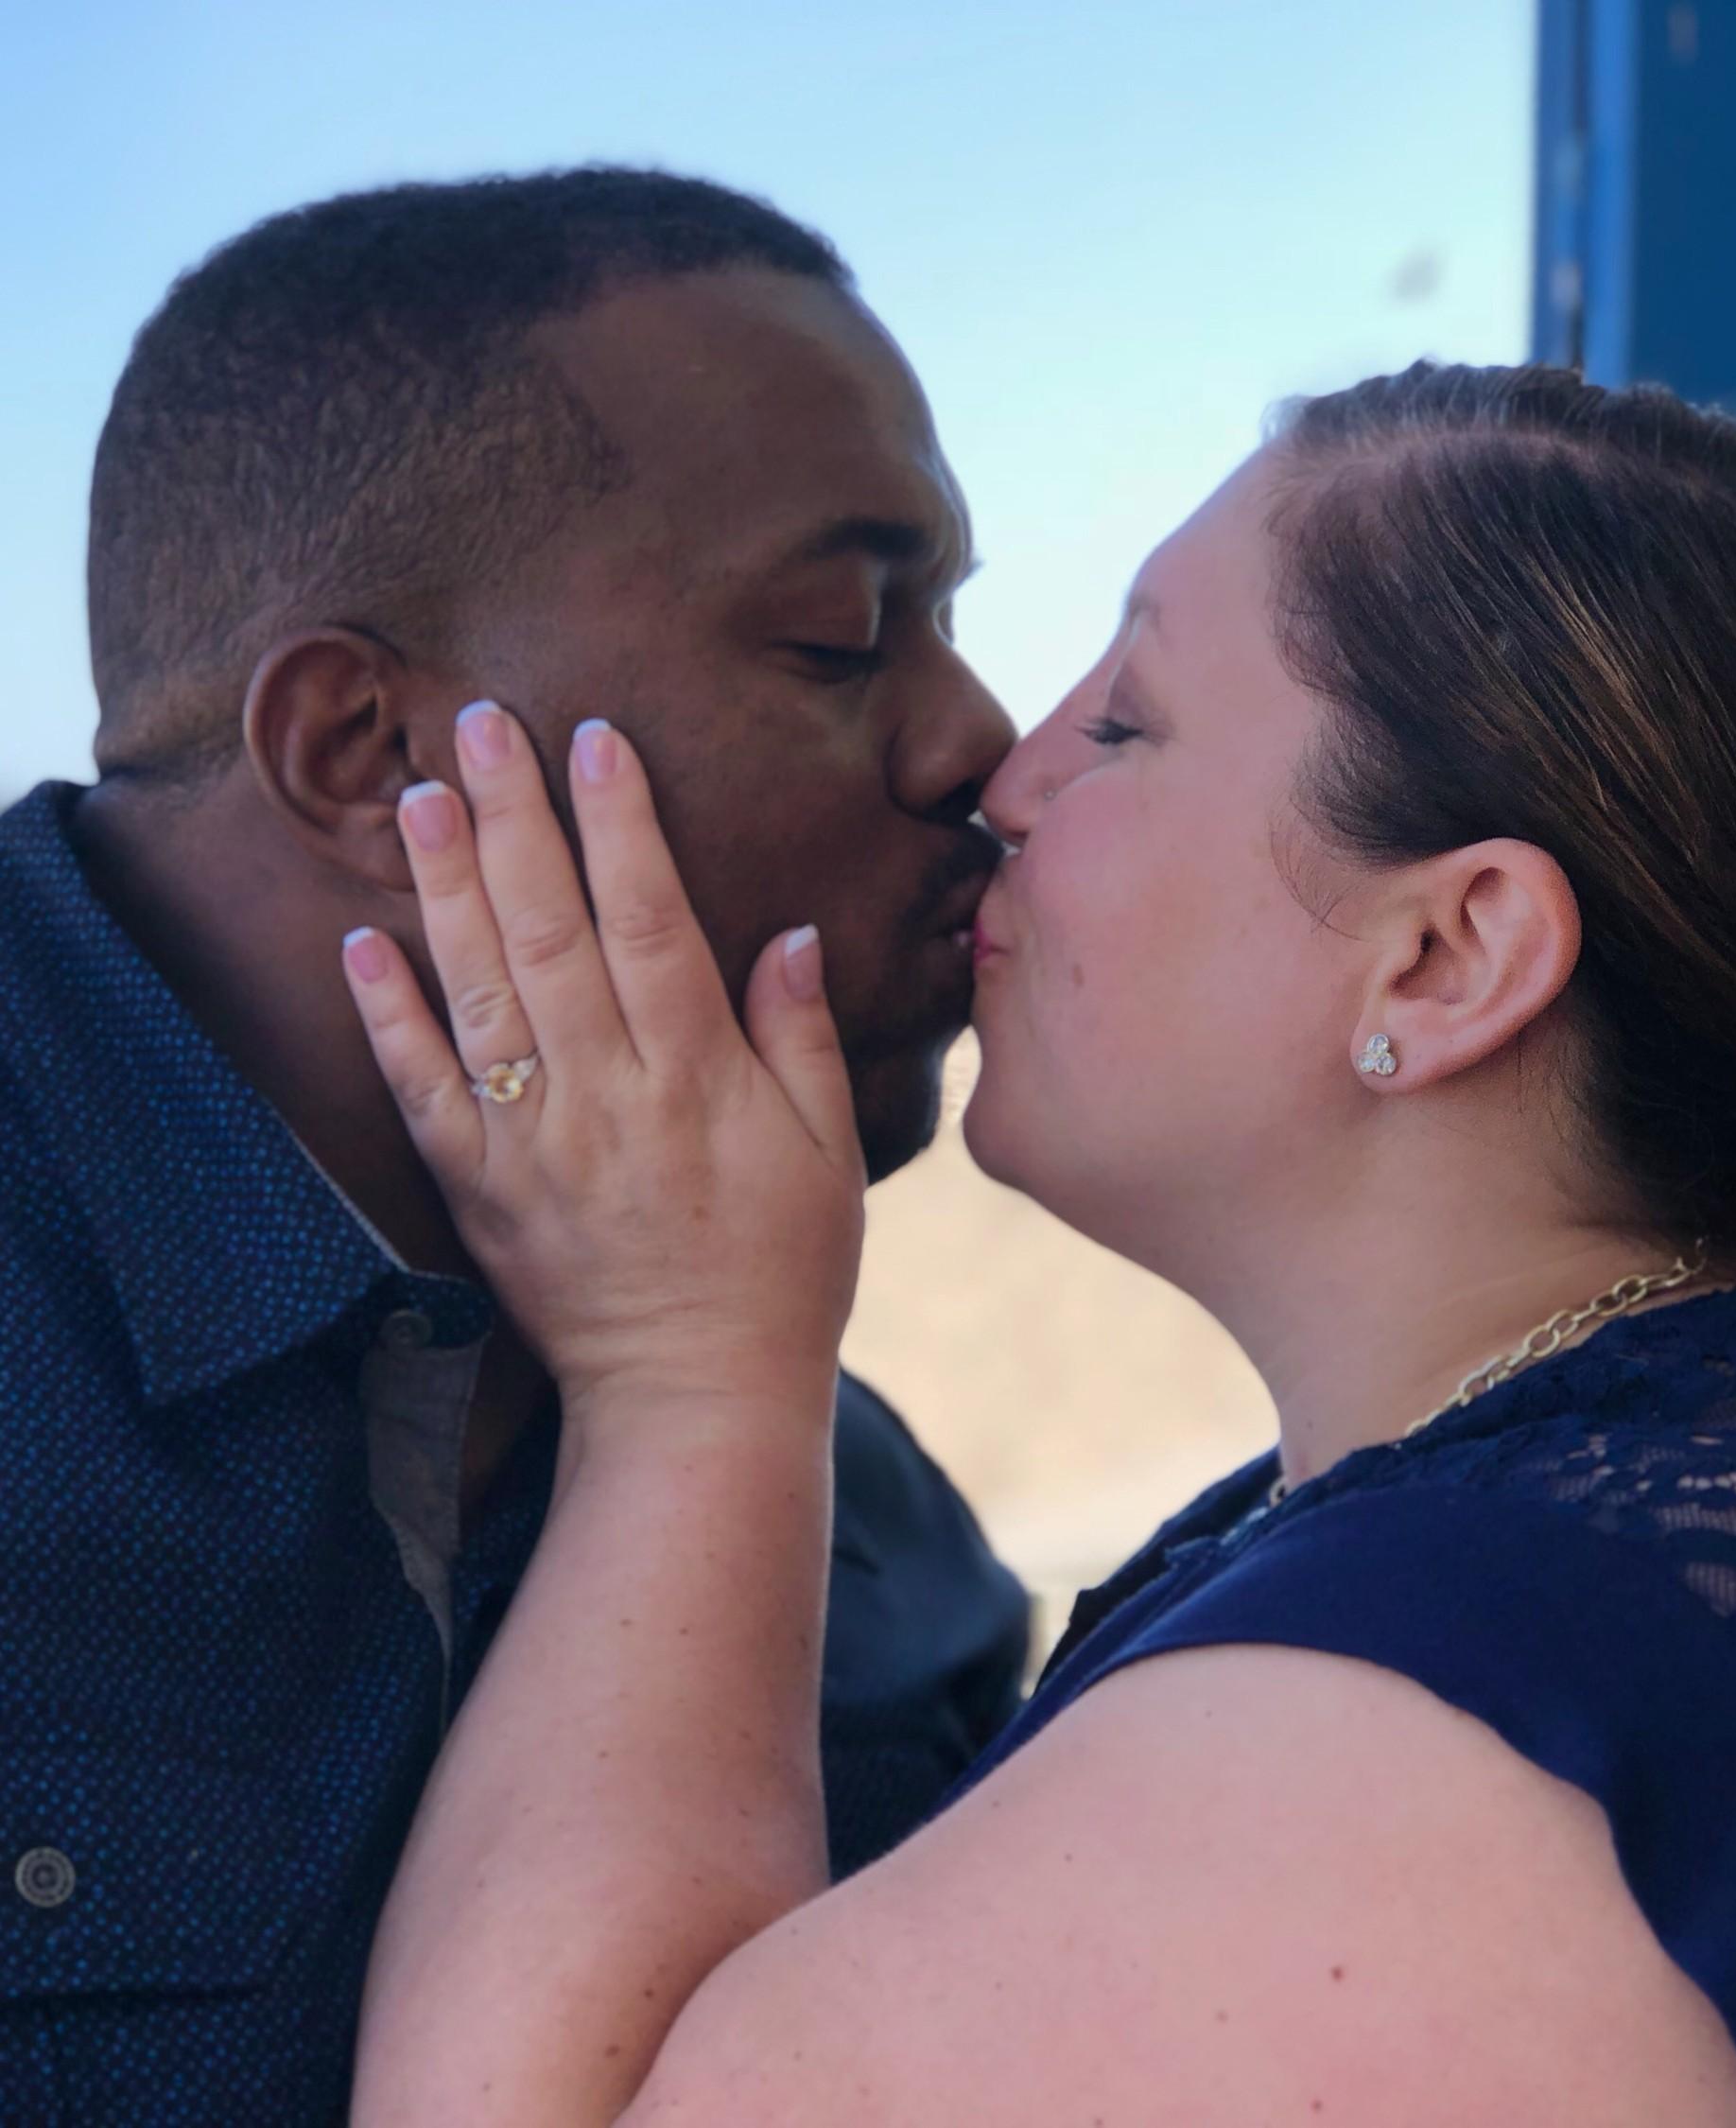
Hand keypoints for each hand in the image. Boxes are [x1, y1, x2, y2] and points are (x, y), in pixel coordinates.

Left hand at [341, 703, 863, 1415]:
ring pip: (479, 990)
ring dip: (445, 887)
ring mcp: (530, 1141)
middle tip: (482, 724)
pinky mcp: (480, 1188)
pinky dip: (387, 1017)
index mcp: (697, 1076)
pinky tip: (359, 942)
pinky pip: (421, 1092)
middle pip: (550, 930)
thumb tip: (789, 933)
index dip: (620, 824)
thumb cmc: (783, 1270)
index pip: (649, 920)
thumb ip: (802, 1037)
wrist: (696, 1396)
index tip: (595, 739)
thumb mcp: (827, 1151)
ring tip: (418, 794)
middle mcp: (605, 1094)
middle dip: (515, 818)